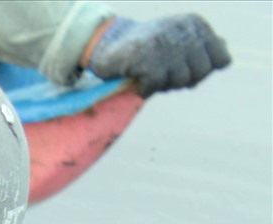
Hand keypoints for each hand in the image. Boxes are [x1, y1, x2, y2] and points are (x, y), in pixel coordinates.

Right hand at [85, 14, 229, 93]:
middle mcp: (184, 31)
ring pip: (181, 80)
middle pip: (202, 72)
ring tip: (148, 74)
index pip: (220, 59)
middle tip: (163, 74)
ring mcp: (166, 44)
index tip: (182, 68)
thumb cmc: (144, 48)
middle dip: (182, 80)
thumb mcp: (177, 42)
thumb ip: (201, 49)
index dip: (202, 71)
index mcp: (195, 25)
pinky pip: (155, 86)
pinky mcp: (147, 58)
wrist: (107, 42)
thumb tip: (225, 60)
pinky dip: (145, 89)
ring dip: (163, 85)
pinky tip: (136, 79)